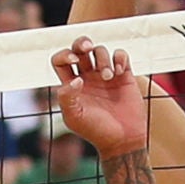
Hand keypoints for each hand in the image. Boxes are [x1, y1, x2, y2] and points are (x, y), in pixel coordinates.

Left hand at [47, 38, 147, 155]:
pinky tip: (120, 72)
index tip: (73, 61)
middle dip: (82, 43)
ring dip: (103, 58)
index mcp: (71, 85)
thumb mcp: (73, 117)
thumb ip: (66, 97)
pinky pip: (121, 55)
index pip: (60, 61)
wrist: (122, 140)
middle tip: (87, 48)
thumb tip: (75, 78)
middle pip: (79, 49)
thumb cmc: (95, 131)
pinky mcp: (124, 76)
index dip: (63, 54)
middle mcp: (87, 77)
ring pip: (100, 51)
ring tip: (108, 76)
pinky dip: (120, 58)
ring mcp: (105, 75)